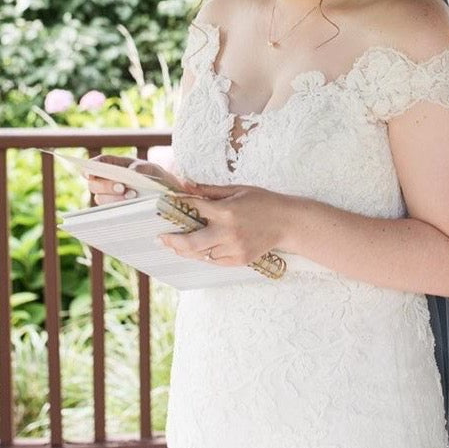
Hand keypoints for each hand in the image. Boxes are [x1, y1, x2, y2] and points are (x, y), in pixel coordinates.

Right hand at [87, 154, 186, 204]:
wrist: (164, 195)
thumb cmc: (155, 177)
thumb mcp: (151, 169)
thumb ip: (142, 168)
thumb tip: (132, 171)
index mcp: (113, 165)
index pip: (96, 164)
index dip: (89, 167)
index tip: (90, 172)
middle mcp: (106, 180)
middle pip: (93, 183)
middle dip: (105, 185)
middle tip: (122, 187)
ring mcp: (109, 196)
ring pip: (100, 198)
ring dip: (114, 198)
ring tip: (133, 196)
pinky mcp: (114, 209)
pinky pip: (108, 211)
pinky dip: (118, 208)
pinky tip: (130, 206)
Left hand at [157, 182, 289, 266]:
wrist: (287, 222)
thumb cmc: (262, 202)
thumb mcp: (237, 190)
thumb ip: (210, 190)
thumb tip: (186, 185)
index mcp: (226, 211)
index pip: (194, 208)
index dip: (178, 205)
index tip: (166, 205)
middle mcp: (228, 232)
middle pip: (191, 243)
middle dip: (173, 241)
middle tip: (161, 238)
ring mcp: (234, 248)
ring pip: (201, 254)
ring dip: (187, 250)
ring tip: (175, 245)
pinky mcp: (240, 259)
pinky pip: (215, 261)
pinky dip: (204, 256)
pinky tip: (198, 250)